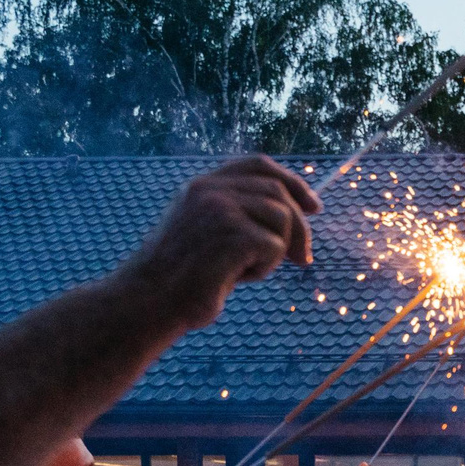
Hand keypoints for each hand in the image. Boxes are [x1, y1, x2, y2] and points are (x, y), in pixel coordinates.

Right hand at [115, 155, 318, 330]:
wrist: (150, 300)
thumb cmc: (183, 276)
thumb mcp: (208, 233)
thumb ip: (239, 214)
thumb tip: (297, 213)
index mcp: (203, 185)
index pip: (259, 165)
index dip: (292, 182)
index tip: (314, 205)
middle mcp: (210, 189)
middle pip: (278, 193)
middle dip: (300, 227)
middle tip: (304, 259)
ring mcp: (219, 208)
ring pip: (282, 218)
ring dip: (276, 251)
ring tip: (245, 269)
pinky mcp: (231, 233)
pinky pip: (274, 247)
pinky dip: (264, 268)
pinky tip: (236, 278)